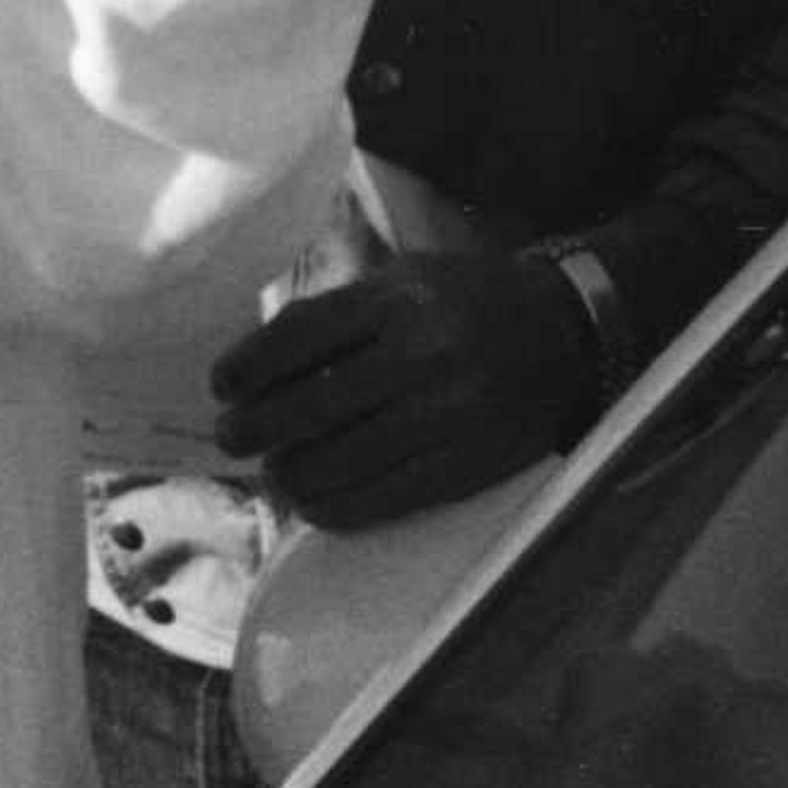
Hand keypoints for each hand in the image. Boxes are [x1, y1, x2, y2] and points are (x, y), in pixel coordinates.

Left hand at [210, 252, 601, 528]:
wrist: (567, 332)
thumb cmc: (465, 301)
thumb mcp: (403, 280)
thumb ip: (338, 316)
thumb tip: (257, 368)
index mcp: (400, 298)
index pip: (301, 336)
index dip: (250, 366)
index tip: (220, 386)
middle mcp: (424, 353)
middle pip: (314, 404)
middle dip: (257, 428)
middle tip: (230, 438)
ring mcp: (451, 413)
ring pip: (345, 459)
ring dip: (292, 474)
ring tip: (273, 472)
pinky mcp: (470, 463)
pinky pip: (387, 497)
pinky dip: (338, 507)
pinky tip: (313, 503)